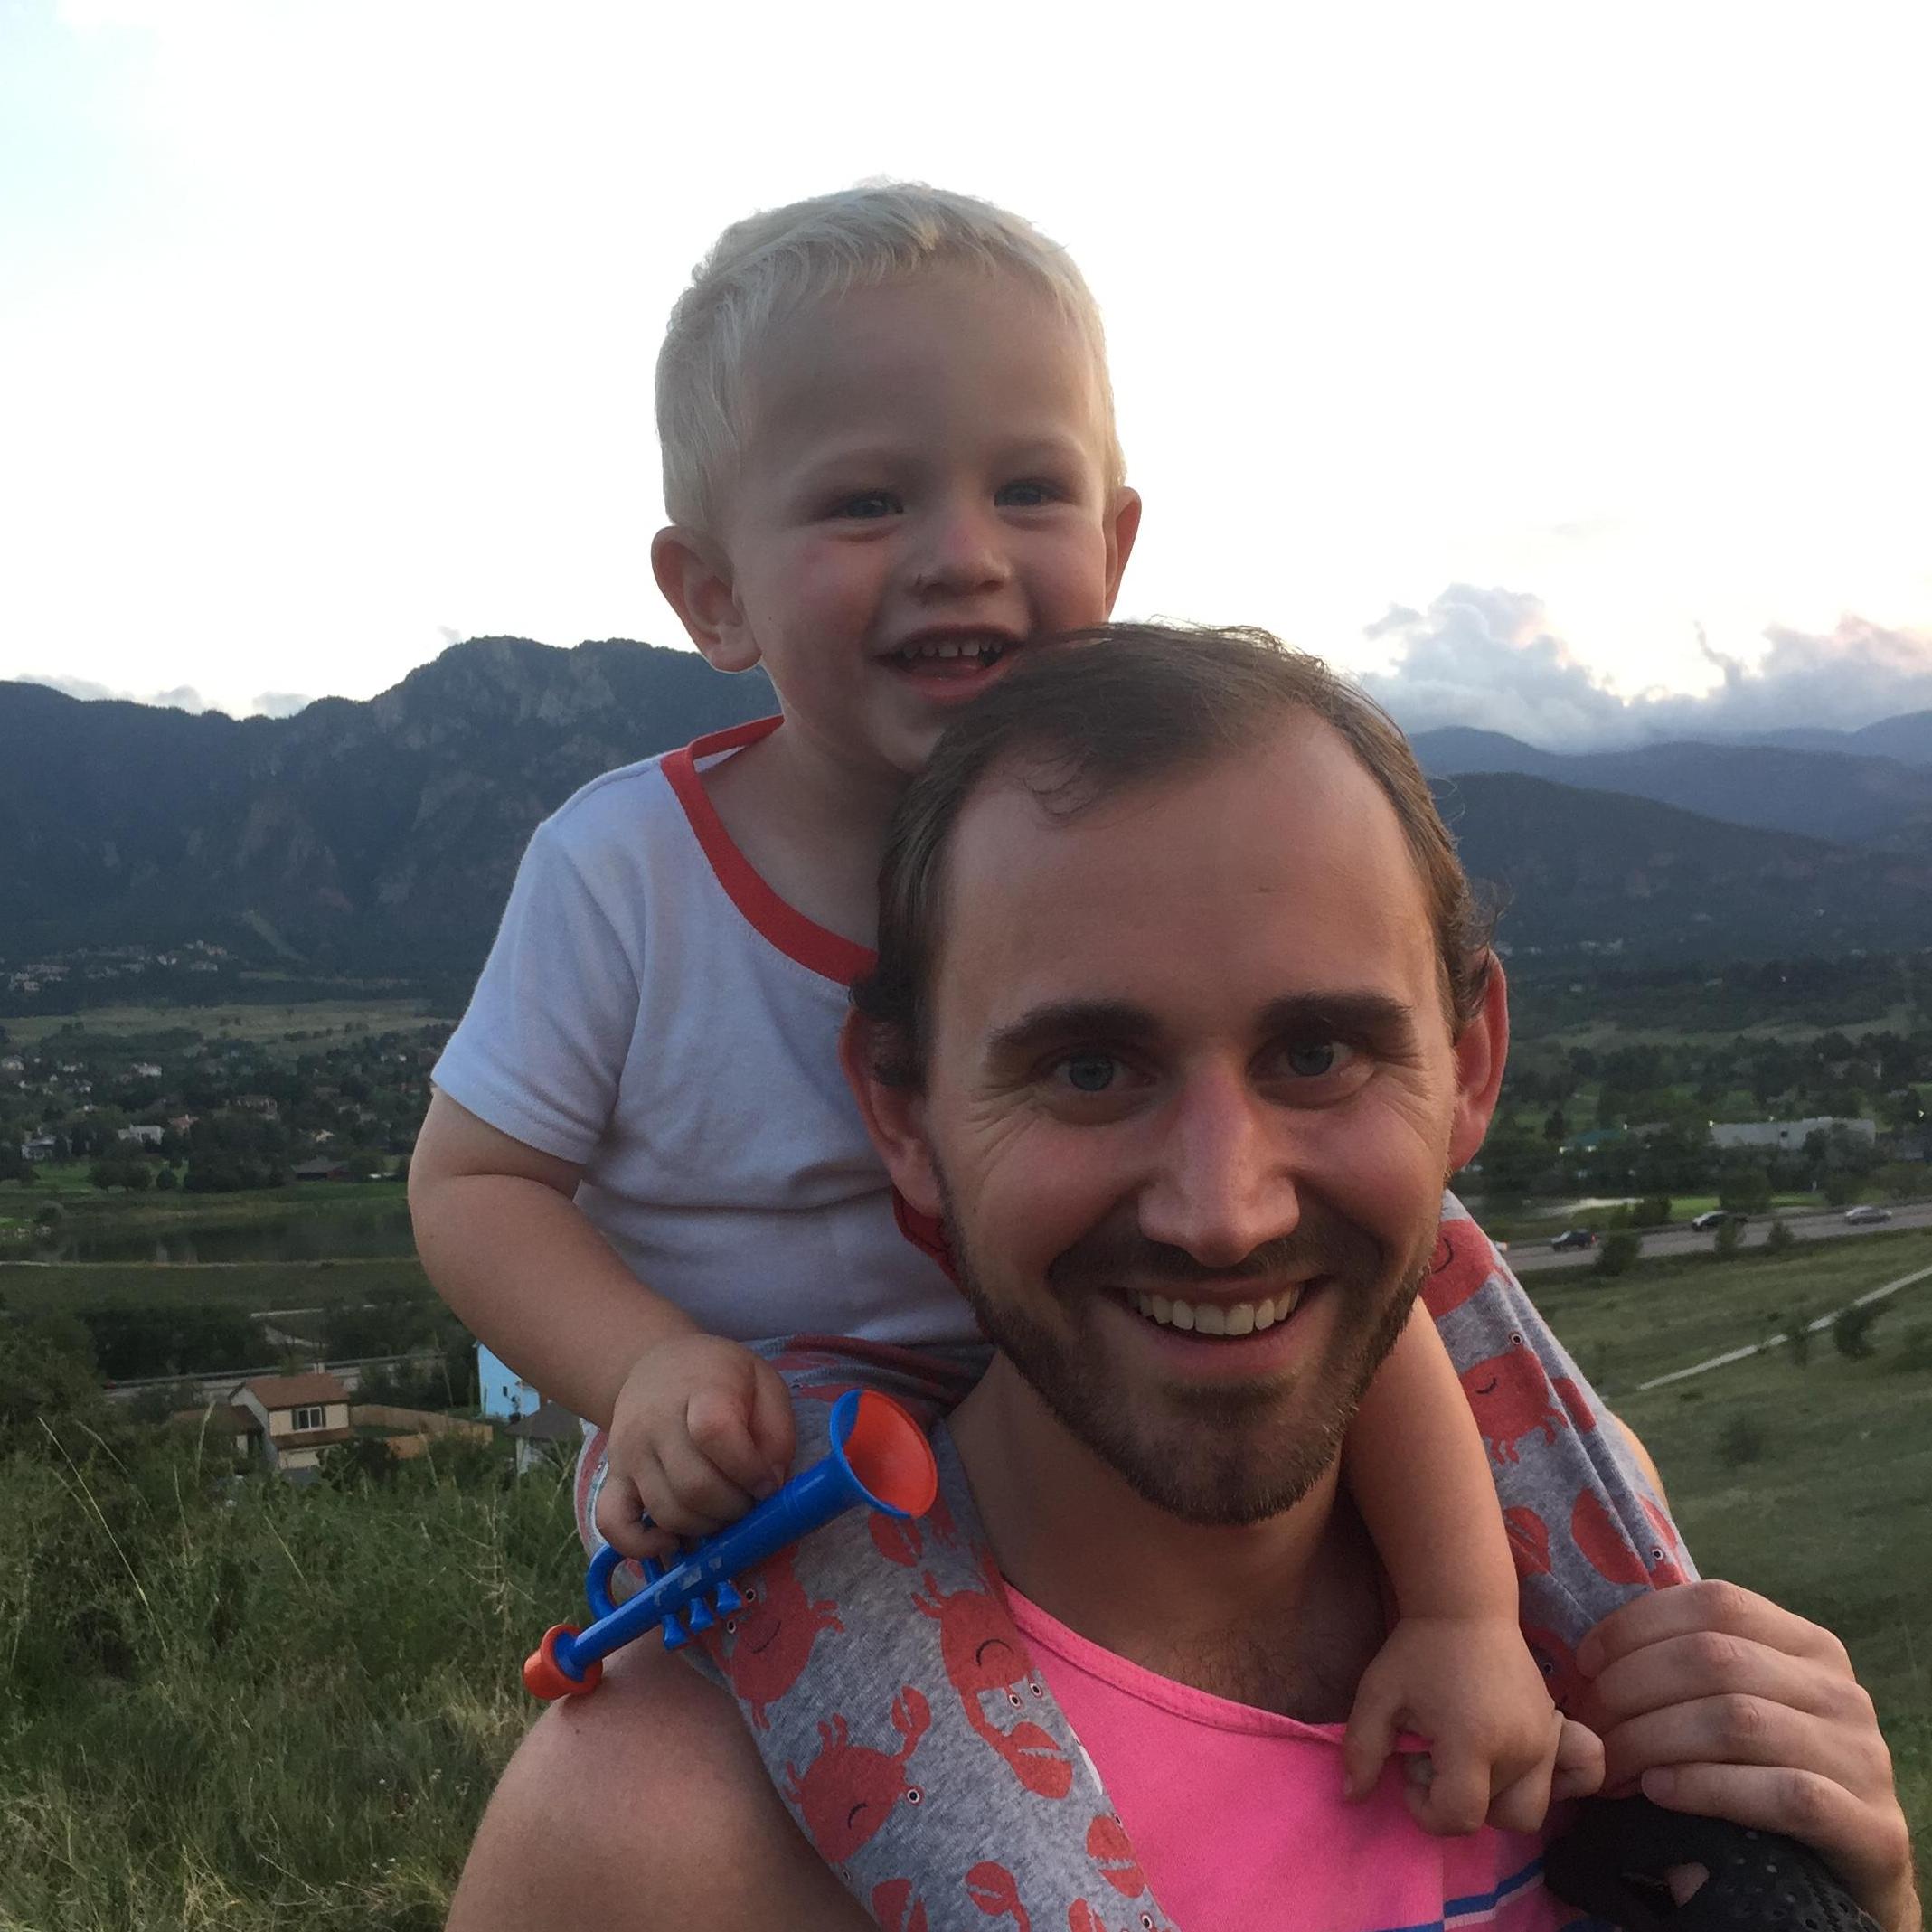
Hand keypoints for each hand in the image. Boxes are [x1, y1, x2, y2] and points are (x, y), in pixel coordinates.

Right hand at [594, 1335, 796, 1561]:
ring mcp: (628, 1453)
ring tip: (723, 1511)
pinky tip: (673, 1541)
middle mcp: (655, 1422)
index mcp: (700, 1388)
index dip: (749, 1469)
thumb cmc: (720, 1377)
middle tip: (749, 1501)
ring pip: (666, 1512)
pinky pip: (613, 1524)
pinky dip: (642, 1546)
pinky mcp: (612, 1479)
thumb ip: (776, 1432)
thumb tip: (770, 1485)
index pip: (715, 1433)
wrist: (657, 1367)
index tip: (767, 1481)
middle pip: (694, 1485)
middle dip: (734, 1507)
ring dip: (706, 1527)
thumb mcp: (763, 1383)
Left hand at [1343, 1615, 1603, 1834]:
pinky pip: (1568, 1780)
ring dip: (1492, 1797)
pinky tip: (1509, 1760)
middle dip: (1456, 1799)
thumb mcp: (1376, 1694)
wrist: (1466, 1606)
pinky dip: (1543, 1785)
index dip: (1426, 1811)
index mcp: (1474, 1742)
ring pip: (1526, 1810)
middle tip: (1434, 1753)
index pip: (1460, 1817)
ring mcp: (1545, 1742)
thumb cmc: (1418, 1650)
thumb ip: (1362, 1748)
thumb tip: (1352, 1797)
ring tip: (1464, 1753)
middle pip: (1492, 1816)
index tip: (1409, 1770)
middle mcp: (1520, 1749)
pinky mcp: (1556, 1732)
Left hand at [1574, 1579, 1917, 1931]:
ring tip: (1610, 1766)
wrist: (1850, 1878)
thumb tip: (1591, 1658)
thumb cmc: (1769, 1778)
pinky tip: (1659, 1792)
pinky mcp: (1870, 1826)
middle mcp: (1840, 1691)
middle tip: (1587, 1728)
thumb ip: (1689, 1672)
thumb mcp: (1737, 1707)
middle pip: (1715, 1659)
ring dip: (1653, 1741)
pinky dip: (1706, 1787)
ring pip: (1737, 1721)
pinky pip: (1781, 1794)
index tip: (1586, 1663)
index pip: (1715, 1603)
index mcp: (1808, 1645)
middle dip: (1631, 1689)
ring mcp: (1862, 1757)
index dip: (1638, 1626)